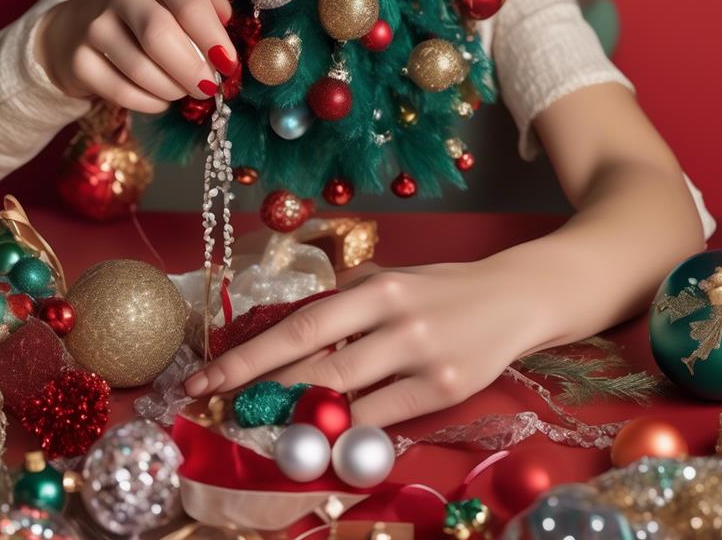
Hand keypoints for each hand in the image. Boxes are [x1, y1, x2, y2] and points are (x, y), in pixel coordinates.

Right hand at [36, 0, 238, 112]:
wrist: (86, 32)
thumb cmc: (151, 22)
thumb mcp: (181, 8)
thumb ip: (208, 9)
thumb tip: (226, 18)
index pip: (189, 4)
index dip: (213, 39)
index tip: (227, 65)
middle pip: (160, 35)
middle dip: (190, 70)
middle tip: (206, 88)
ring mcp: (97, 25)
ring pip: (141, 69)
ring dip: (171, 90)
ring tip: (180, 92)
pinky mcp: (80, 60)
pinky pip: (122, 92)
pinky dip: (150, 103)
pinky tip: (158, 100)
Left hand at [184, 261, 555, 426]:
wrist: (517, 297)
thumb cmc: (442, 290)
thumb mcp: (391, 281)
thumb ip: (344, 307)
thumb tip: (286, 341)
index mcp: (376, 287)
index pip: (300, 325)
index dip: (248, 356)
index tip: (204, 377)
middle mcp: (397, 320)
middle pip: (315, 364)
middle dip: (258, 390)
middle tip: (214, 408)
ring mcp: (424, 357)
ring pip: (346, 397)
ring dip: (298, 418)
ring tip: (261, 428)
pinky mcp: (447, 389)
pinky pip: (384, 420)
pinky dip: (349, 432)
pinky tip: (323, 439)